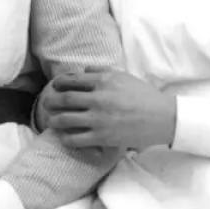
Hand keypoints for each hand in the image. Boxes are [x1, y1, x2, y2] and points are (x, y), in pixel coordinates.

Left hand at [45, 67, 173, 150]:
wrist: (162, 118)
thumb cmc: (144, 96)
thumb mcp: (124, 77)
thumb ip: (102, 71)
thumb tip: (84, 70)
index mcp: (104, 80)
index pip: (72, 80)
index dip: (58, 83)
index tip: (54, 86)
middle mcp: (98, 98)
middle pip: (64, 99)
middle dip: (51, 101)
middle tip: (47, 104)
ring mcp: (99, 119)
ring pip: (65, 120)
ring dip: (54, 120)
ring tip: (51, 121)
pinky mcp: (102, 137)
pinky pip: (75, 138)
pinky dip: (65, 138)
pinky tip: (63, 137)